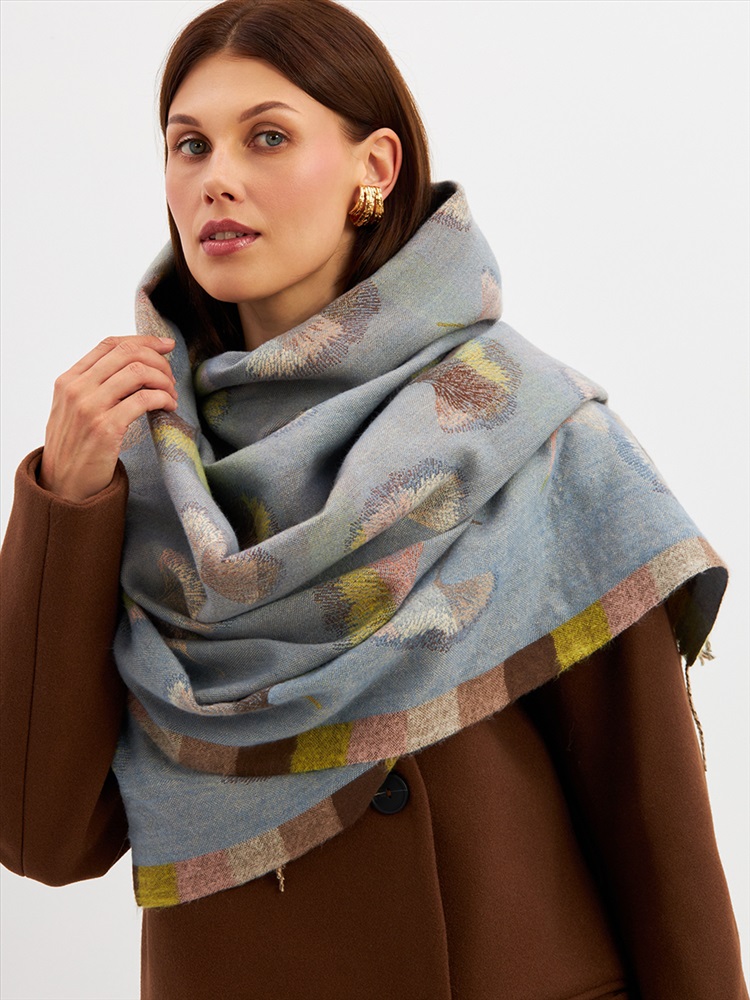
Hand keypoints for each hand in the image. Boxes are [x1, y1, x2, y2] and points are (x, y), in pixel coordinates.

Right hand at [39, 335, 177, 501]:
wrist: (63, 486)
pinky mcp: (105, 428)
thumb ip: (93, 386)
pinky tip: (169, 406)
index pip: (110, 344)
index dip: (142, 341)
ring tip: (172, 394)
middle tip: (171, 376)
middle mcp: (76, 389)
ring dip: (163, 380)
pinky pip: (143, 400)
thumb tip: (133, 366)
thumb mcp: (73, 409)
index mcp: (68, 380)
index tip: (165, 345)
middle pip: (127, 354)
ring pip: (138, 372)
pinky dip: (163, 398)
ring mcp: (89, 408)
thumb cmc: (74, 447)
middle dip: (158, 360)